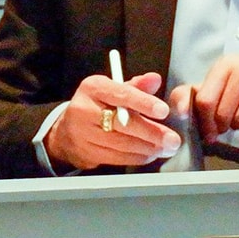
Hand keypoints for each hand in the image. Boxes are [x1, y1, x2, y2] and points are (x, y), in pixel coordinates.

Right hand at [44, 71, 178, 171]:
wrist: (66, 131)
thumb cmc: (96, 106)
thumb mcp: (112, 89)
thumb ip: (136, 86)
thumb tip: (155, 80)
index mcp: (93, 88)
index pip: (121, 94)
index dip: (144, 103)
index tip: (163, 111)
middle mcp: (85, 109)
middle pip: (123, 123)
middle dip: (152, 133)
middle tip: (172, 140)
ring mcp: (83, 134)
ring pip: (122, 144)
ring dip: (148, 148)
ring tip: (165, 148)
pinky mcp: (87, 153)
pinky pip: (117, 158)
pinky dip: (137, 157)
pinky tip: (149, 154)